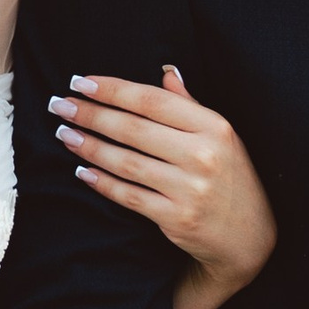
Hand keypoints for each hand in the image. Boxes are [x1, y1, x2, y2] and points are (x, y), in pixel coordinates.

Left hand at [50, 67, 278, 308]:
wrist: (249, 238)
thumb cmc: (230, 178)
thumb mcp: (221, 137)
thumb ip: (190, 105)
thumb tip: (166, 70)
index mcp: (214, 126)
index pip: (153, 100)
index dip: (112, 89)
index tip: (80, 81)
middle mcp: (204, 155)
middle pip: (134, 129)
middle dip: (90, 114)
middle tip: (59, 105)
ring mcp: (191, 189)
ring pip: (126, 162)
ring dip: (89, 147)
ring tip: (64, 134)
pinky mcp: (177, 219)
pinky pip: (129, 196)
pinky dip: (102, 183)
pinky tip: (82, 171)